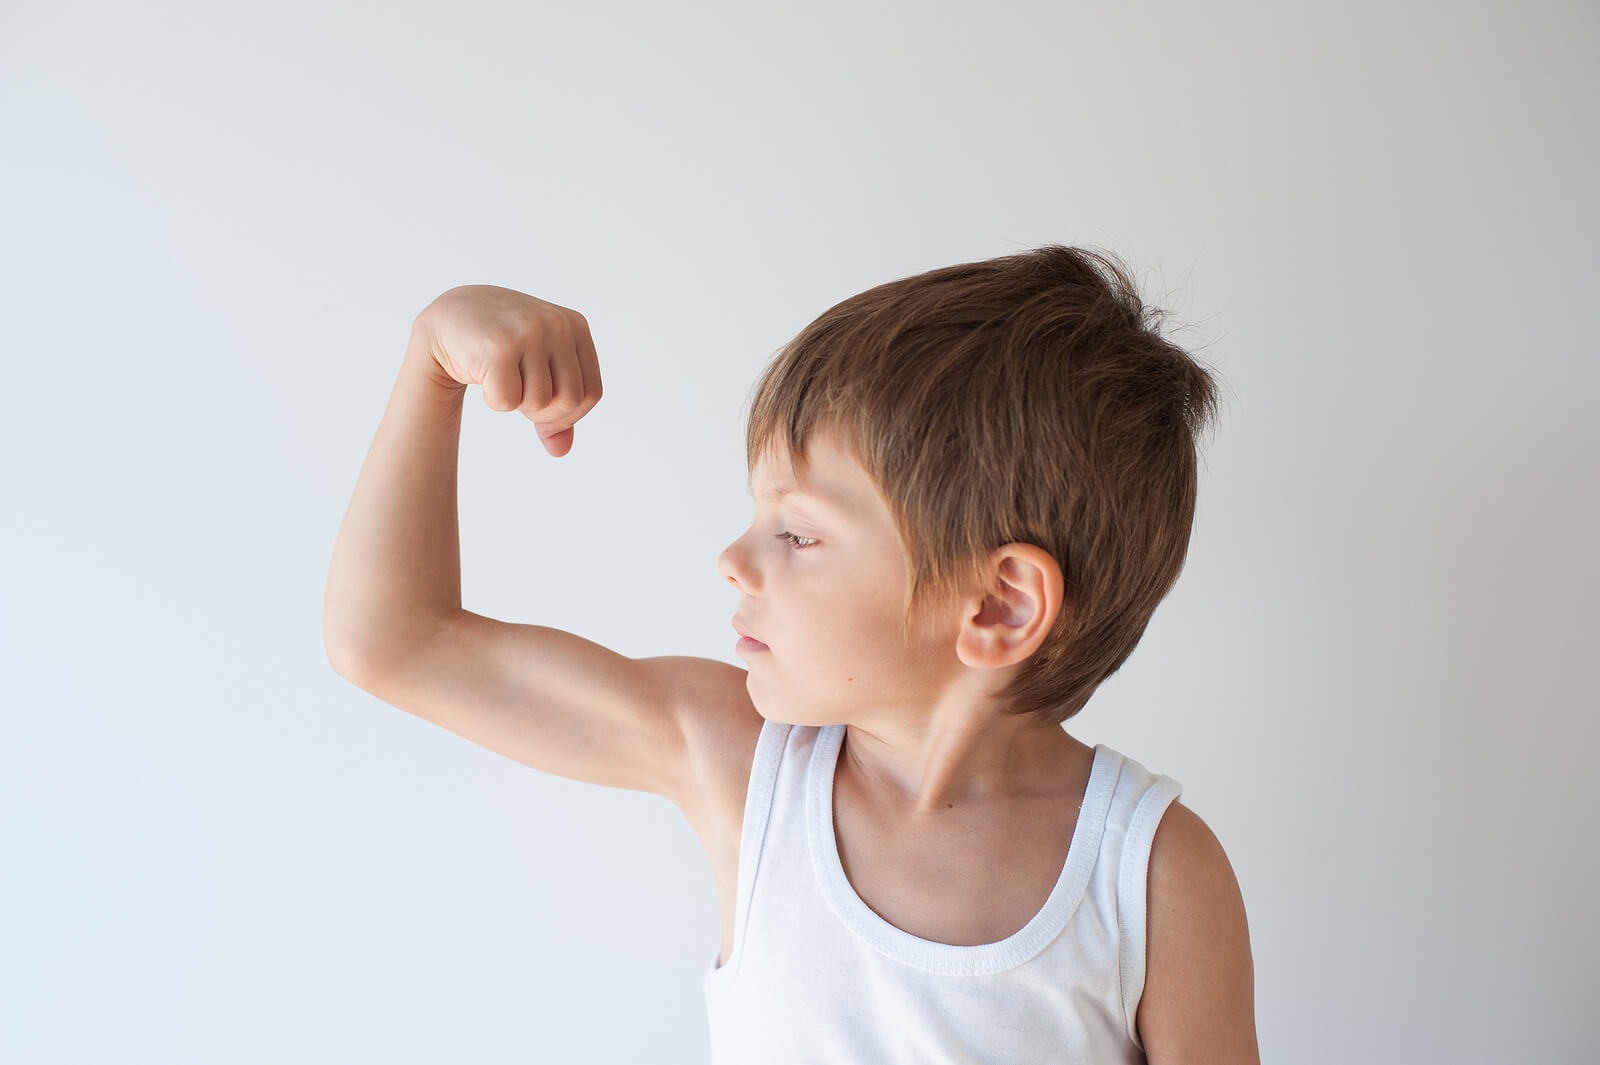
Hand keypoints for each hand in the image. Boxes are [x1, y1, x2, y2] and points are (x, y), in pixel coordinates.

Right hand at [412, 285, 602, 457]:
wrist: (451, 316)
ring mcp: (528, 332)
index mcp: (576, 325)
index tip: (545, 417)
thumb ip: (556, 407)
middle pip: (570, 401)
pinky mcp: (499, 347)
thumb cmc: (502, 346)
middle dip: (544, 415)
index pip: (592, 393)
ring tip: (502, 377)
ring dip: (517, 403)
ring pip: (539, 402)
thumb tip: (561, 450)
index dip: (569, 416)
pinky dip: (495, 400)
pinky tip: (484, 375)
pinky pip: (508, 401)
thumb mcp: (539, 367)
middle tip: (521, 398)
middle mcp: (557, 324)